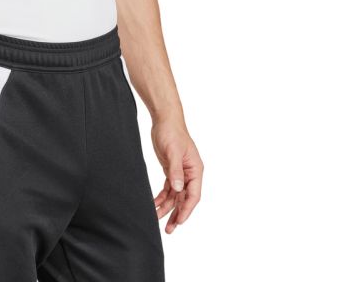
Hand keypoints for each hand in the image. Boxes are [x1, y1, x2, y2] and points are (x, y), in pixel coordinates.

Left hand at [150, 116, 202, 232]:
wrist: (165, 119)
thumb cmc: (171, 132)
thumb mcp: (172, 152)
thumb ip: (175, 171)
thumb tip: (179, 189)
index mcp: (195, 170)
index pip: (193, 195)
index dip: (187, 210)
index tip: (179, 221)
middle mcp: (190, 174)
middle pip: (185, 199)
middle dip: (177, 214)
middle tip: (169, 229)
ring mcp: (181, 173)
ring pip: (176, 196)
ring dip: (168, 208)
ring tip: (157, 219)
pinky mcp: (171, 170)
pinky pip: (168, 188)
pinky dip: (162, 197)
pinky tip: (155, 204)